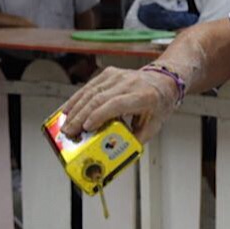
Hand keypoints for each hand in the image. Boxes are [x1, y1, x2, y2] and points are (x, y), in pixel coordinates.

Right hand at [60, 66, 177, 140]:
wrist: (164, 80)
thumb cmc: (159, 104)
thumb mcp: (154, 126)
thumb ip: (135, 140)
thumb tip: (116, 155)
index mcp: (144, 96)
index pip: (117, 104)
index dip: (99, 115)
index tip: (87, 127)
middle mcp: (130, 83)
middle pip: (100, 99)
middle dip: (81, 117)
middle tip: (70, 132)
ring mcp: (118, 76)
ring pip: (91, 92)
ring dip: (75, 109)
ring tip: (66, 125)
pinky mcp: (109, 73)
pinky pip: (89, 87)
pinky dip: (77, 99)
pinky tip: (68, 110)